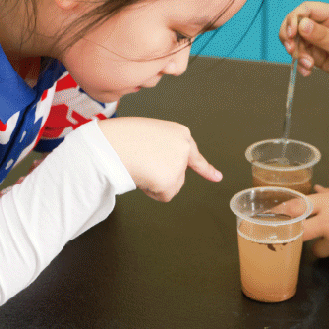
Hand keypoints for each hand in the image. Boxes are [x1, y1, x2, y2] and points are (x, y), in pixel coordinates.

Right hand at [96, 117, 221, 201]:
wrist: (112, 144)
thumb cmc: (121, 137)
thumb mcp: (148, 134)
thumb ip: (162, 148)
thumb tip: (160, 171)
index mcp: (179, 133)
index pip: (194, 154)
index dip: (205, 168)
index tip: (217, 177)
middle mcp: (184, 147)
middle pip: (177, 173)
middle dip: (162, 175)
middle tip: (142, 162)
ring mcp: (179, 164)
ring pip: (170, 185)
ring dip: (155, 182)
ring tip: (139, 165)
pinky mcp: (171, 180)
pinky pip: (164, 195)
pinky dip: (152, 192)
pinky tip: (142, 176)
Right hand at [278, 2, 328, 105]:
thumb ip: (321, 35)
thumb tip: (302, 24)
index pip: (306, 10)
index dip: (293, 20)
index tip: (291, 34)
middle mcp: (323, 26)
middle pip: (296, 24)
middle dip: (290, 37)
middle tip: (291, 50)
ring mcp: (319, 40)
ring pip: (297, 42)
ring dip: (297, 54)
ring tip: (308, 65)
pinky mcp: (317, 54)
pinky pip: (302, 56)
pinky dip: (301, 64)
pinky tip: (307, 71)